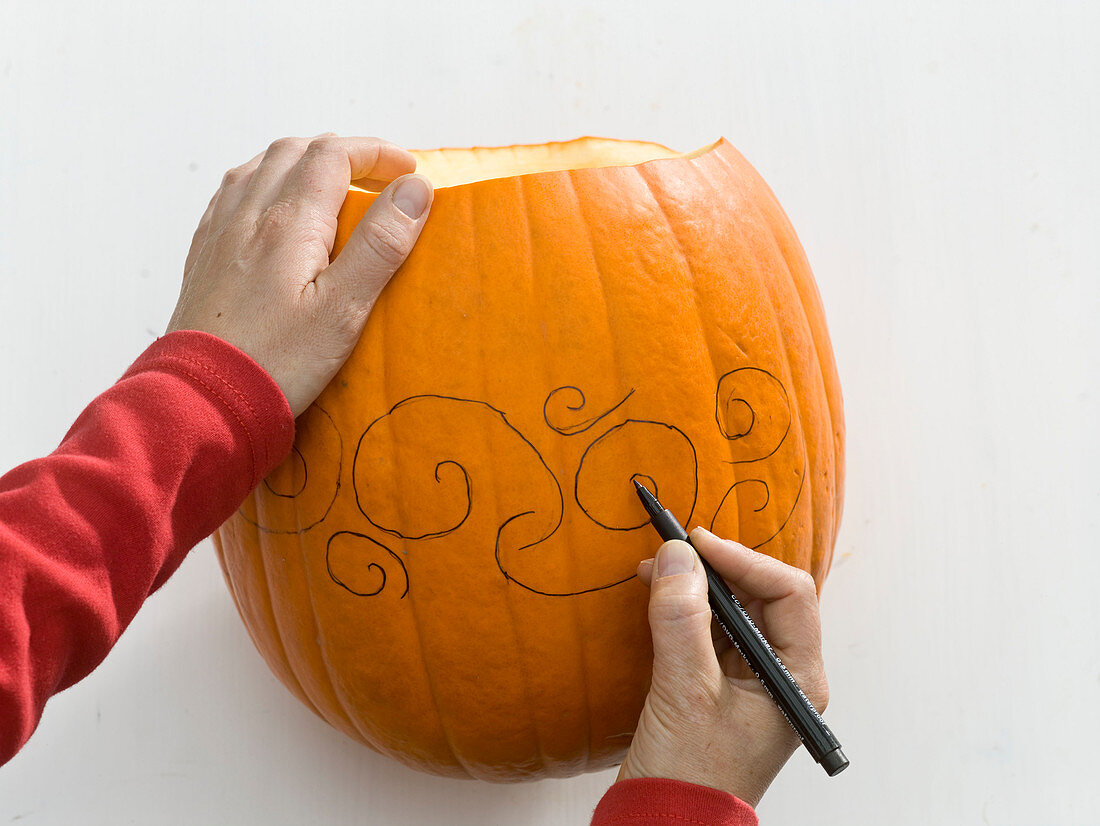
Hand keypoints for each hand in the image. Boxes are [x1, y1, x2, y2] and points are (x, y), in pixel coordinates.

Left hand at [167, 134, 433, 415]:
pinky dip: (268, 183)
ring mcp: (221, 231)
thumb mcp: (344, 310)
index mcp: (289, 221)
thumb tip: (414, 191)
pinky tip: (277, 210)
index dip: (377, 152)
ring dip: (304, 163)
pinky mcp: (205, 254)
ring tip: (334, 188)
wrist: (202, 399)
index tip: (408, 171)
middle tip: (379, 179)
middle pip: (296, 151)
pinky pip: (234, 193)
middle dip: (344, 153)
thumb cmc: (278, 362)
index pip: (335, 155)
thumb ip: (379, 245)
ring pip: (262, 166)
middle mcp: (249, 213)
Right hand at [618, 527, 828, 807]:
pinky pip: (709, 632)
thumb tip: (676, 556)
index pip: (788, 594)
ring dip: (697, 586)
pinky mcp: (719, 688)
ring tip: (655, 570)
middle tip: (673, 551)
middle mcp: (782, 676)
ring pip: (734, 612)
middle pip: (762, 597)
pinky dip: (684, 609)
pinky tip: (656, 597)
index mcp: (796, 679)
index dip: (744, 560)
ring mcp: (751, 683)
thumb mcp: (684, 692)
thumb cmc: (690, 776)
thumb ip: (681, 620)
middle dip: (717, 568)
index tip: (697, 543)